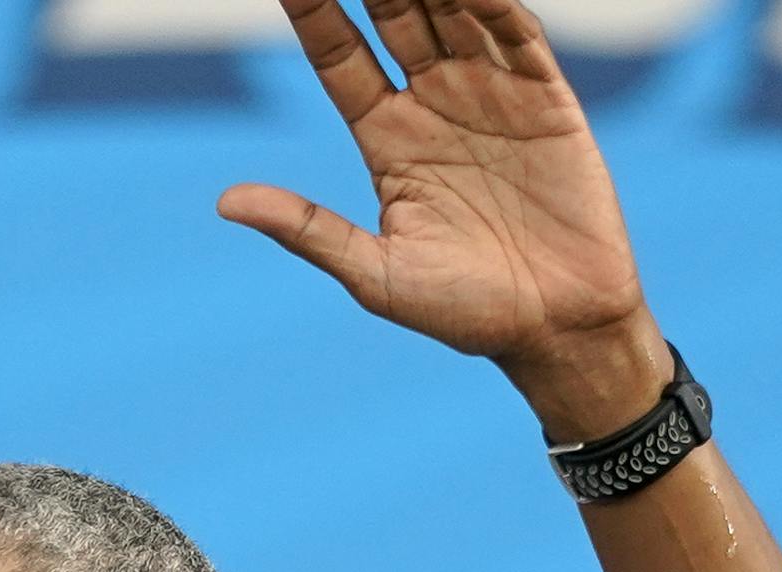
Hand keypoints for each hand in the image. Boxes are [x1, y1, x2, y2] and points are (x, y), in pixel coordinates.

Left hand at [221, 0, 667, 433]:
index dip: (313, 11)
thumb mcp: (373, 274)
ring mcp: (491, 95)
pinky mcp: (548, 98)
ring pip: (453, 9)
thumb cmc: (462, 313)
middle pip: (394, 15)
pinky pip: (517, 32)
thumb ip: (307, 229)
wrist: (556, 330)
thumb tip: (225, 202)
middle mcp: (434, 105)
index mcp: (386, 141)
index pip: (340, 57)